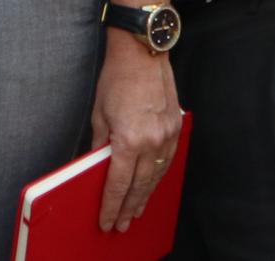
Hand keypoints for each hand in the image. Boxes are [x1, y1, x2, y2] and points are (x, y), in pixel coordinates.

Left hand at [89, 35, 181, 232]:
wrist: (143, 51)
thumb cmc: (117, 78)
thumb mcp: (99, 114)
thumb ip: (100, 145)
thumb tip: (98, 166)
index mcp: (129, 140)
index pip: (118, 183)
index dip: (111, 205)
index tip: (106, 220)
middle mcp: (152, 141)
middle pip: (140, 185)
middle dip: (129, 207)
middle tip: (121, 224)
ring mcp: (167, 134)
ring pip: (157, 175)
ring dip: (146, 195)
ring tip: (135, 211)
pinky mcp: (176, 126)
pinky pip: (168, 159)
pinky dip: (158, 175)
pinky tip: (152, 184)